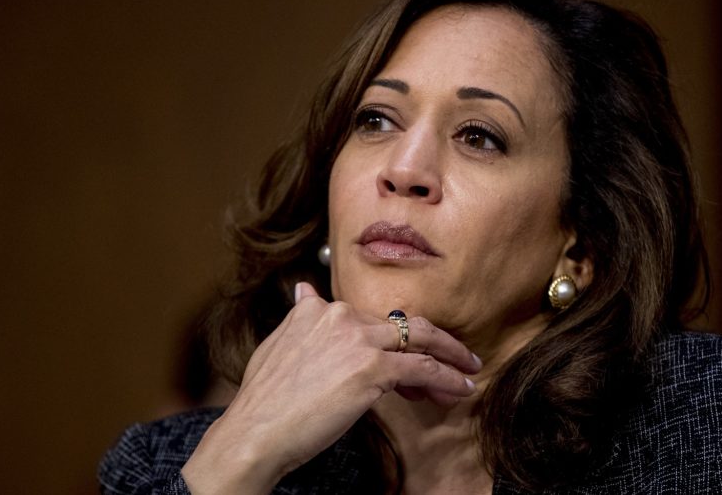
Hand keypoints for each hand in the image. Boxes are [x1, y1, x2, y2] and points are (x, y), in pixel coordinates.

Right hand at [180, 282, 482, 493]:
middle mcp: (341, 315)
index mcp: (319, 309)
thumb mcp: (278, 346)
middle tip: (459, 355)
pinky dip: (448, 378)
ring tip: (467, 372)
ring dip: (451, 358)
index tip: (410, 359)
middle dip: (437, 340)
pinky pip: (424, 369)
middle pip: (404, 323)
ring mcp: (359, 340)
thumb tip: (304, 290)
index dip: (398, 342)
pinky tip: (461, 388)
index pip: (374, 320)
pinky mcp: (373, 369)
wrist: (254, 432)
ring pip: (422, 341)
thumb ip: (300, 318)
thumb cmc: (264, 401)